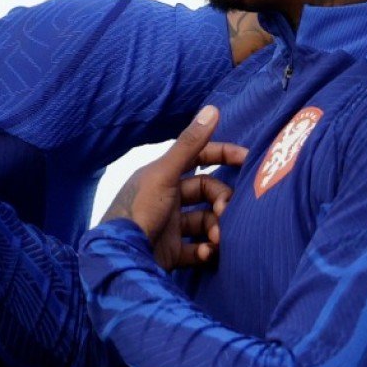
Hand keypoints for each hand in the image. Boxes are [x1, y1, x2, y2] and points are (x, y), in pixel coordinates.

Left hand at [106, 106, 247, 270]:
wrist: (119, 257)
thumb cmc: (138, 211)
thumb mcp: (164, 175)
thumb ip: (190, 145)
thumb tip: (213, 109)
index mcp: (162, 176)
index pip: (198, 158)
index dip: (222, 155)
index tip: (247, 159)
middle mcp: (166, 198)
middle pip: (206, 192)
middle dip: (221, 201)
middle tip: (226, 212)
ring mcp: (169, 226)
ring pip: (205, 222)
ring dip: (216, 229)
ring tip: (217, 240)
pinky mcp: (170, 252)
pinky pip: (196, 249)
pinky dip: (204, 251)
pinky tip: (204, 253)